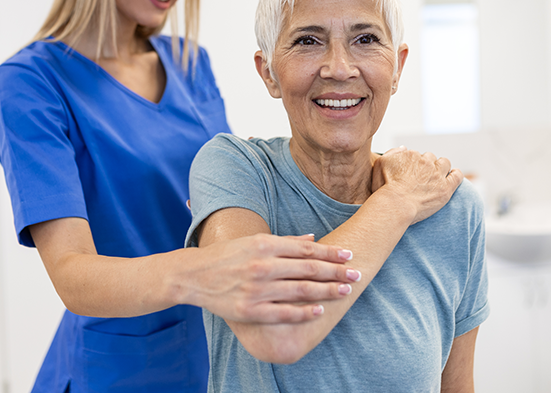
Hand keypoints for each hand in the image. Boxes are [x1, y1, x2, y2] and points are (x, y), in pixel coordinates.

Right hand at [188, 214, 360, 323]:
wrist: (193, 275)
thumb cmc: (227, 256)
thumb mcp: (254, 241)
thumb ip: (284, 241)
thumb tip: (313, 239)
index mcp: (264, 245)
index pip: (306, 249)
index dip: (330, 253)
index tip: (349, 256)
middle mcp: (263, 266)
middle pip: (309, 269)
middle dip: (336, 271)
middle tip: (356, 274)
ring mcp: (257, 289)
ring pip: (301, 290)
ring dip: (327, 291)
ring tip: (345, 290)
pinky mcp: (250, 310)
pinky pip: (284, 313)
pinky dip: (304, 312)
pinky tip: (320, 310)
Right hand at [371, 146, 462, 223]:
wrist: (395, 204)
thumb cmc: (384, 187)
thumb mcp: (380, 164)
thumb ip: (392, 153)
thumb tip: (404, 147)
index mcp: (411, 155)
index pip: (417, 155)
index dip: (414, 164)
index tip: (411, 173)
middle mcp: (425, 161)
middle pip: (431, 158)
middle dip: (428, 165)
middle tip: (423, 177)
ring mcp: (437, 174)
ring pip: (445, 163)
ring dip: (442, 167)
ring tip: (438, 176)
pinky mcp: (446, 188)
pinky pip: (457, 176)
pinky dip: (456, 174)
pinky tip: (454, 176)